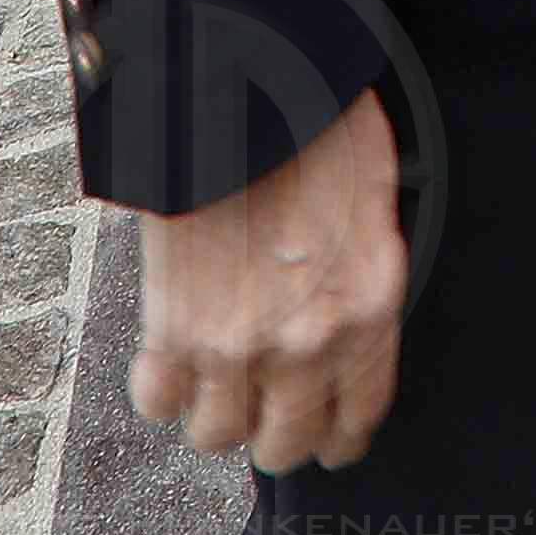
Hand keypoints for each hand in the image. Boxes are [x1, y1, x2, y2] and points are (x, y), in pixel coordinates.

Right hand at [132, 86, 403, 470]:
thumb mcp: (377, 205)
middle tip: (267, 410)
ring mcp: (237, 342)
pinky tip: (173, 361)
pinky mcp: (173, 327)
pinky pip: (158, 401)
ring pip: (216, 436)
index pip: (359, 416)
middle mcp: (309, 340)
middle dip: (277, 434)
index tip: (329, 437)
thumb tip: (349, 314)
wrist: (250, 89)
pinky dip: (162, 390)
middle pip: (283, 445)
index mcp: (371, 305)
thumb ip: (364, 275)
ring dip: (215, 414)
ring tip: (218, 382)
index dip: (338, 436)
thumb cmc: (320, 128)